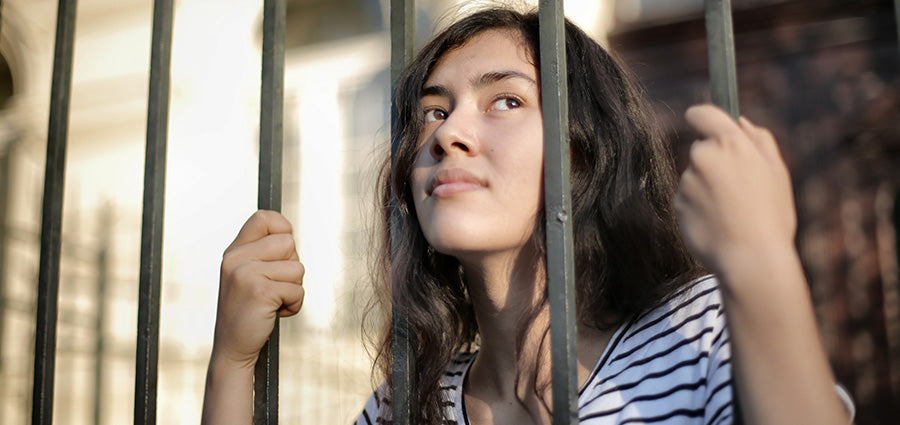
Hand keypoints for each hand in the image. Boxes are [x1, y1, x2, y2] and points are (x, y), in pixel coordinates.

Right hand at [211, 210, 304, 368]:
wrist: (232, 349)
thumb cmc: (248, 312)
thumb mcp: (247, 275)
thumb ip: (262, 253)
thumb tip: (289, 233)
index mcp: (234, 251)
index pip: (264, 217)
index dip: (283, 229)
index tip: (283, 253)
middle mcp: (236, 258)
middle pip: (289, 243)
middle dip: (291, 267)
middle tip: (274, 287)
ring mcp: (245, 273)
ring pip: (297, 267)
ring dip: (294, 289)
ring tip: (273, 302)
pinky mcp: (259, 291)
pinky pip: (297, 290)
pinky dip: (294, 305)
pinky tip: (275, 314)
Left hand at [675, 104, 796, 274]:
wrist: (751, 260)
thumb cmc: (770, 216)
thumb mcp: (777, 172)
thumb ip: (759, 140)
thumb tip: (740, 122)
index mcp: (730, 143)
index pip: (701, 114)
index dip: (702, 118)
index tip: (705, 125)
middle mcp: (703, 157)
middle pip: (700, 149)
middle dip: (715, 161)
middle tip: (739, 187)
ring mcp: (686, 182)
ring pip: (694, 176)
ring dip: (707, 187)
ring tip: (732, 211)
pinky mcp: (677, 204)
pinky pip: (687, 199)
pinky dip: (699, 207)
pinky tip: (718, 223)